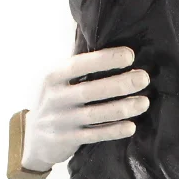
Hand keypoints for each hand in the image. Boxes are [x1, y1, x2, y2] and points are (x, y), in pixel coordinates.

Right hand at [21, 47, 149, 171]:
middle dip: (119, 83)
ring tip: (144, 102)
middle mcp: (56, 98)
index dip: (104, 59)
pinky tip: (131, 127)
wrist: (34, 138)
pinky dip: (113, 131)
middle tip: (144, 78)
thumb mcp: (58, 81)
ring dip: (122, 108)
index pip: (79, 65)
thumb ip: (78, 66)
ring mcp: (61, 121)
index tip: (130, 55)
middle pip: (90, 90)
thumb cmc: (56, 100)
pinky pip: (94, 135)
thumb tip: (107, 38)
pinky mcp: (68, 140)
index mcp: (53, 77)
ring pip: (95, 114)